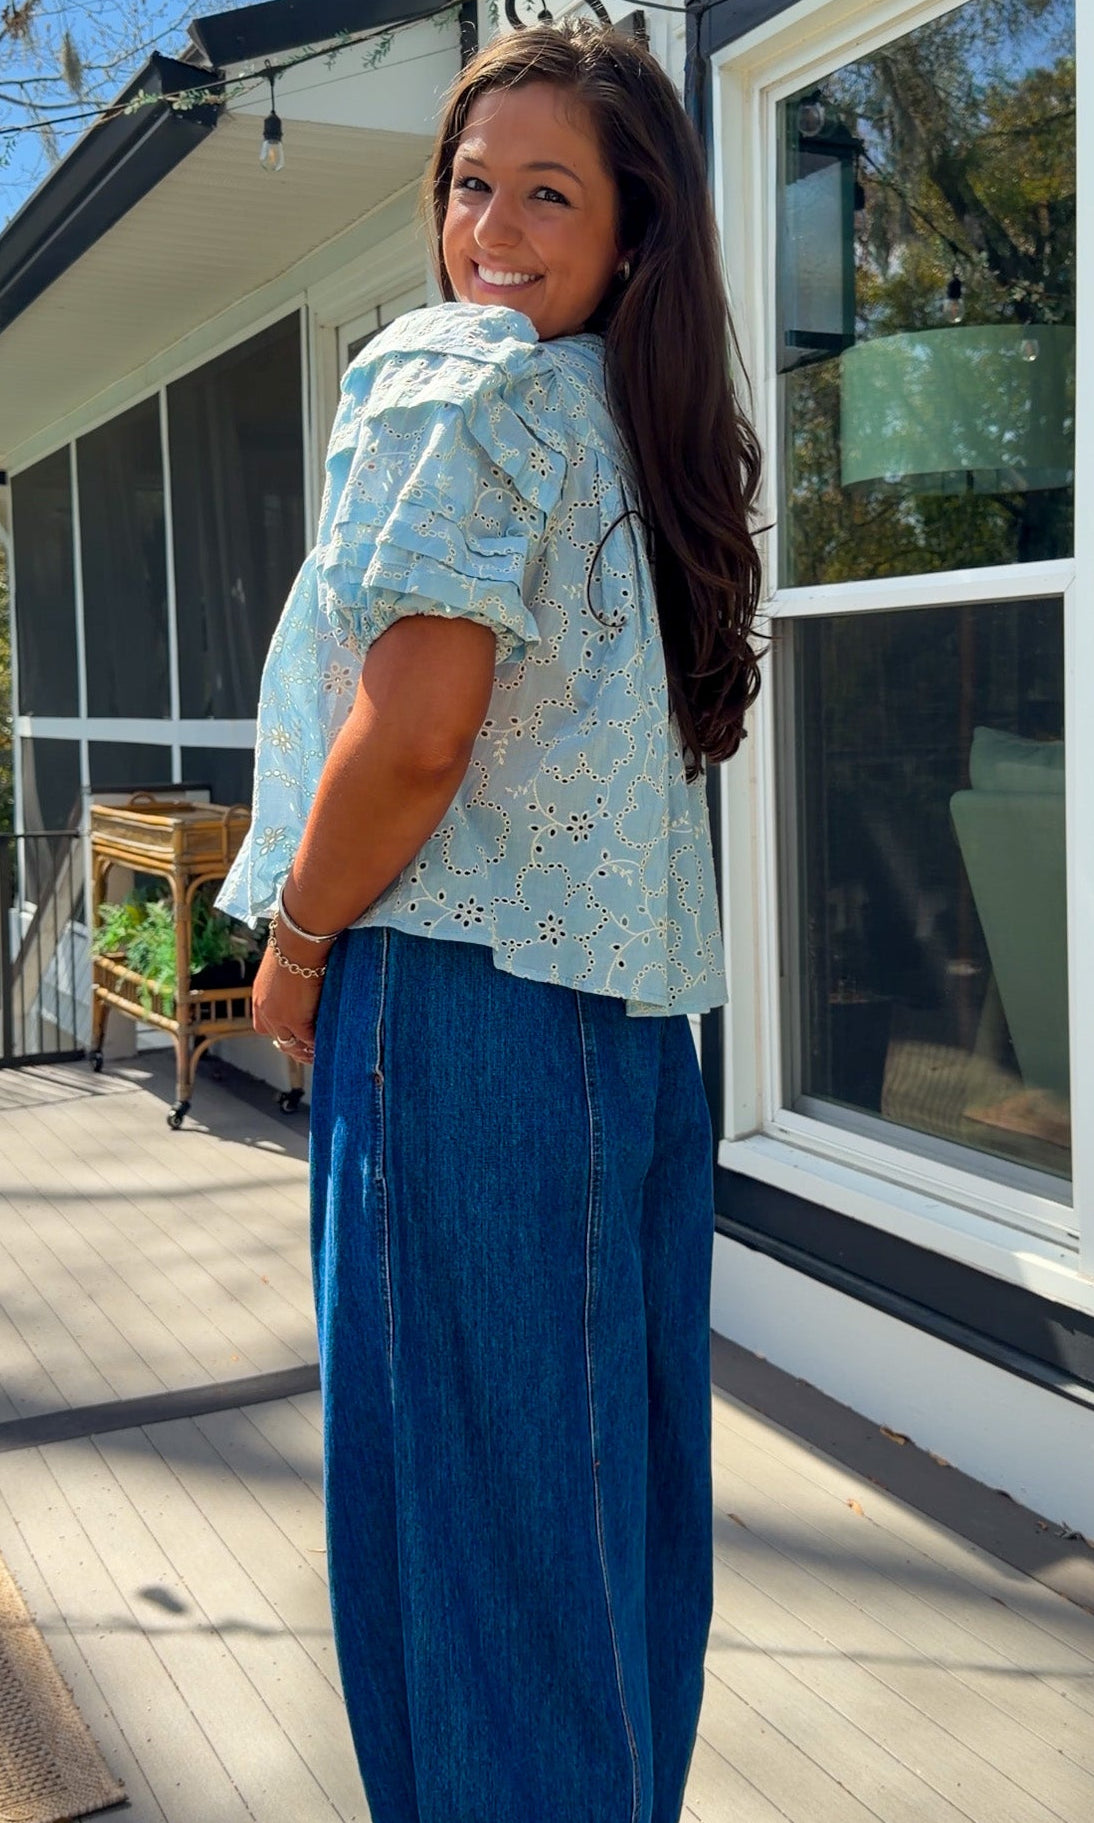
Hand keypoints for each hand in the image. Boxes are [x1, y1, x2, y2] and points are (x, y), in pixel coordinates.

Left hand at [252, 926, 330, 1064]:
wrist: (299, 941)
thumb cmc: (295, 942)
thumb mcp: (284, 962)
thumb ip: (287, 974)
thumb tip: (303, 968)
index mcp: (259, 995)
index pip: (265, 1024)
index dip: (280, 1031)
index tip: (295, 1035)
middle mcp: (264, 1009)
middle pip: (278, 1038)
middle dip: (293, 1045)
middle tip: (309, 1050)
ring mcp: (278, 1017)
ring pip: (292, 1044)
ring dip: (306, 1050)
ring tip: (320, 1052)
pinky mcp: (296, 1020)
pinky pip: (309, 1041)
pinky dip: (318, 1045)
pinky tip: (328, 1044)